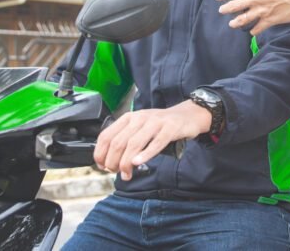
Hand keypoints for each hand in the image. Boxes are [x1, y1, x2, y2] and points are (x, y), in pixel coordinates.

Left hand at [94, 101, 209, 180]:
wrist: (188, 115)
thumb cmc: (161, 125)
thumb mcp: (139, 128)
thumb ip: (126, 140)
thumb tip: (109, 160)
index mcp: (129, 118)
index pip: (107, 135)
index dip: (101, 153)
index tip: (102, 166)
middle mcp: (139, 118)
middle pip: (118, 142)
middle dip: (113, 161)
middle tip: (116, 173)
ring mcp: (155, 122)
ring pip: (134, 143)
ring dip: (127, 162)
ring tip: (126, 174)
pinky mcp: (170, 128)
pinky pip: (156, 142)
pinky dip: (146, 154)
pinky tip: (139, 163)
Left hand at [216, 0, 289, 35]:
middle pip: (233, 5)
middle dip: (225, 9)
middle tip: (222, 10)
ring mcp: (262, 10)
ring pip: (241, 19)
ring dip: (235, 22)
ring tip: (232, 23)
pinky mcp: (270, 20)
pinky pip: (256, 28)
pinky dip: (253, 30)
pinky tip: (252, 30)